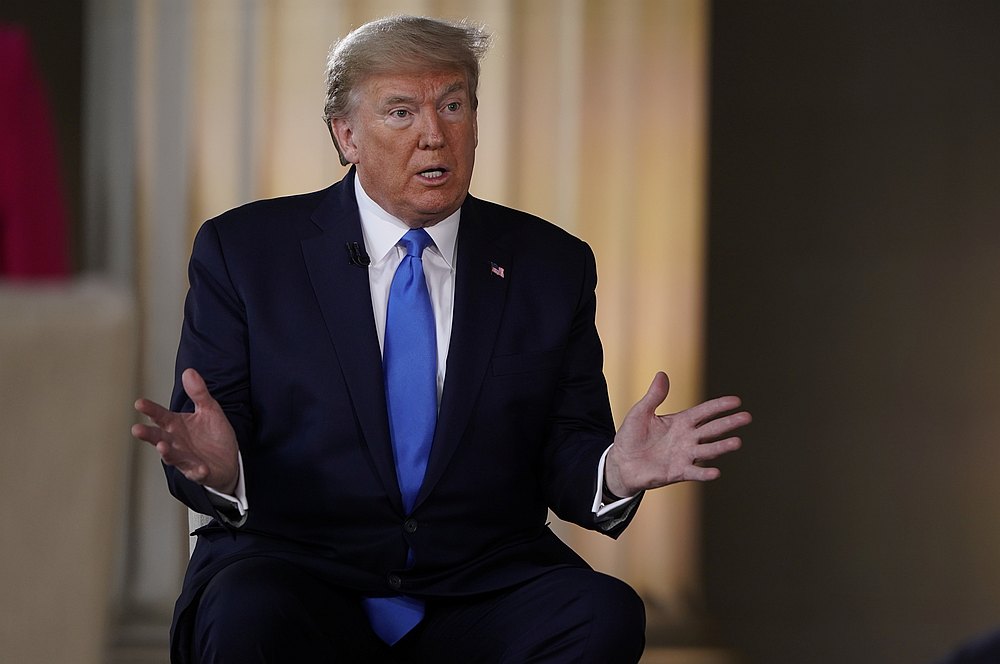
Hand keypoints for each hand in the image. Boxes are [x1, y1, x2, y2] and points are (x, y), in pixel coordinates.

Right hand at [131, 368, 238, 493]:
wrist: (230, 460)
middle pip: (159, 437)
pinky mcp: (200, 472)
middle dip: (149, 434)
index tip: (139, 403)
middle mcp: (177, 443)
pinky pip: (198, 472)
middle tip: (137, 429)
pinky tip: (201, 468)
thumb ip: (199, 393)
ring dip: (168, 453)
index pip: (161, 416)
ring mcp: (186, 459)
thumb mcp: (209, 410)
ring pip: (173, 457)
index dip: (151, 410)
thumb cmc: (214, 436)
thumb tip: (189, 371)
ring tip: (163, 447)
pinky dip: (198, 471)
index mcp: (176, 426)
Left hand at [605, 372, 749, 496]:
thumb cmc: (631, 436)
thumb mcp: (641, 412)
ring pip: (708, 450)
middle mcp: (687, 438)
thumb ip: (654, 396)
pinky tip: (716, 472)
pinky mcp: (678, 472)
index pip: (704, 412)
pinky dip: (705, 473)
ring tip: (737, 442)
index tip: (736, 401)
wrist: (622, 462)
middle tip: (747, 417)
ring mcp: (684, 456)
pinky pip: (694, 472)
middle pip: (712, 429)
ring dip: (722, 446)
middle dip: (729, 423)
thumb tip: (662, 374)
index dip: (719, 406)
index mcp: (681, 422)